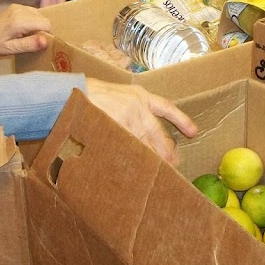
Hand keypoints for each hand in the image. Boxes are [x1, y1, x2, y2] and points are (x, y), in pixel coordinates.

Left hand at [0, 4, 50, 55]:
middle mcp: (19, 10)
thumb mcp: (12, 49)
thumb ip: (30, 44)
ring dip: (37, 25)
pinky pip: (32, 12)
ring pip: (39, 15)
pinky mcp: (16, 6)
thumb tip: (46, 41)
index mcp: (19, 21)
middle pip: (43, 19)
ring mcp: (17, 6)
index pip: (46, 24)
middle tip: (30, 41)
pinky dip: (32, 21)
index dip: (46, 34)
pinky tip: (23, 29)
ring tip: (25, 35)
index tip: (38, 43)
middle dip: (41, 30)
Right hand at [84, 79, 198, 163]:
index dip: (181, 119)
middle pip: (157, 134)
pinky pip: (128, 150)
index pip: (166, 107)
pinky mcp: (116, 131)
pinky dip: (131, 160)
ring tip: (155, 172)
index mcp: (140, 95)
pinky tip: (135, 169)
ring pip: (143, 145)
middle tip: (172, 165)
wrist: (71, 92)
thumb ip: (130, 108)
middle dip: (165, 151)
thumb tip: (140, 132)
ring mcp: (127, 120)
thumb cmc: (91, 93)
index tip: (193, 132)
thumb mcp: (116, 93)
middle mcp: (138, 107)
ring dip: (149, 159)